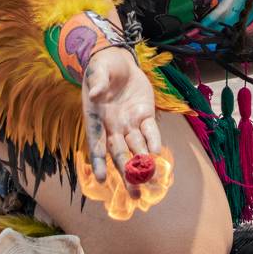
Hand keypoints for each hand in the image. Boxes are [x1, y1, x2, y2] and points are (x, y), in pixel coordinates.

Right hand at [82, 47, 161, 196]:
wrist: (119, 59)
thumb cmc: (102, 66)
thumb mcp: (97, 70)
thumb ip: (97, 82)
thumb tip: (95, 94)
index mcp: (96, 118)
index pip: (96, 143)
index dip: (98, 161)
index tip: (101, 179)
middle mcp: (113, 126)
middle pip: (119, 153)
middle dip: (127, 173)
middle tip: (134, 194)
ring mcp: (129, 122)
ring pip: (136, 148)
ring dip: (143, 165)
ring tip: (151, 182)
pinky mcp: (145, 114)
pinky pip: (150, 131)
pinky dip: (154, 142)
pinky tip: (157, 155)